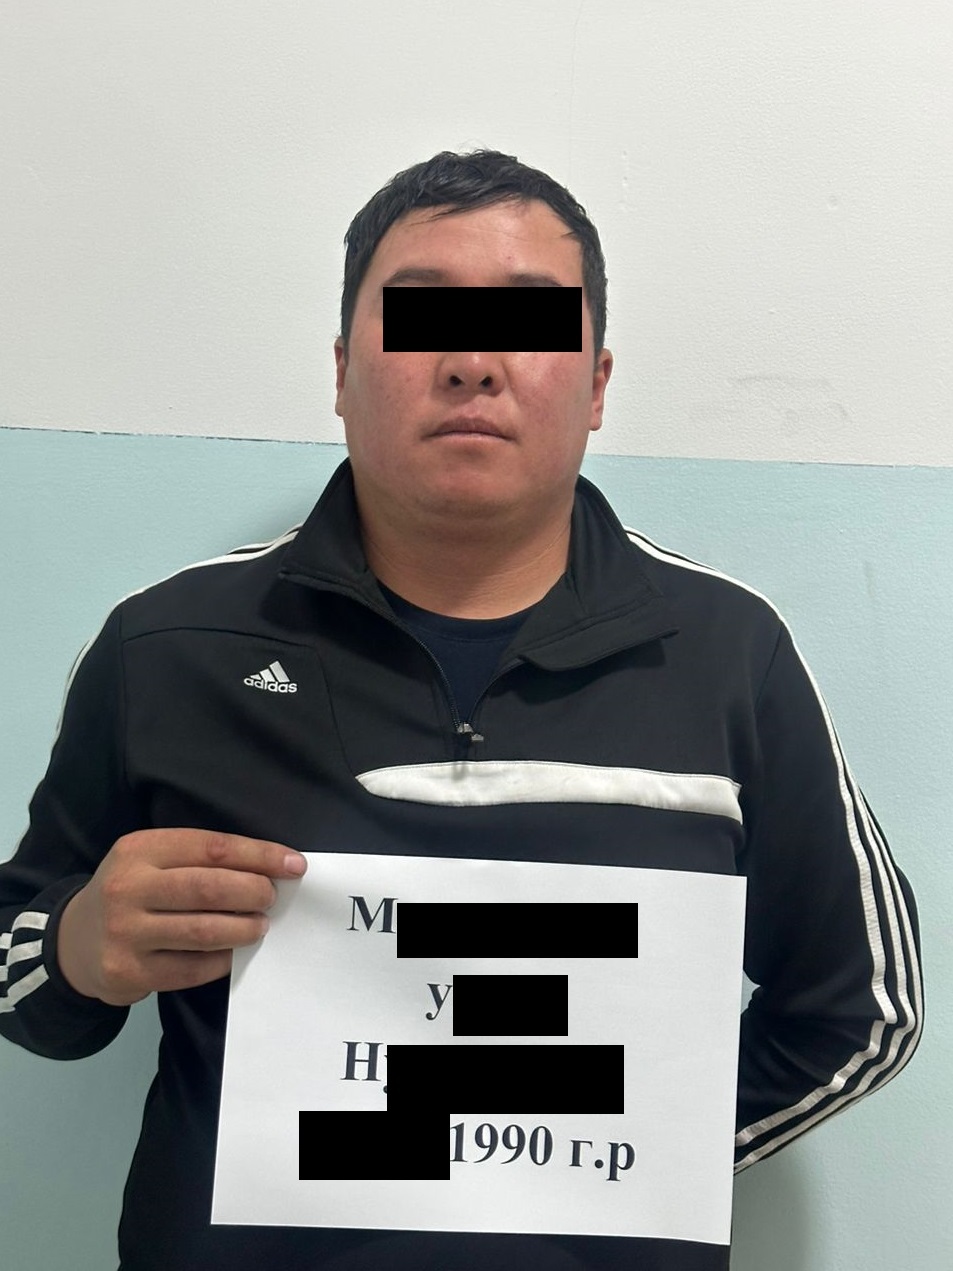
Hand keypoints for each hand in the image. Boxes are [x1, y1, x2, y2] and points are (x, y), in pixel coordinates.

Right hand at [56, 828, 306, 1005]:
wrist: (75, 941)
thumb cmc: (134, 892)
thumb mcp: (152, 860)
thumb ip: (201, 859)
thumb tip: (271, 868)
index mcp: (140, 849)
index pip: (212, 847)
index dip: (259, 855)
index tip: (294, 865)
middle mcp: (128, 887)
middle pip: (209, 888)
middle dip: (253, 892)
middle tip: (272, 898)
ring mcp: (125, 932)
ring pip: (202, 932)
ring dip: (243, 929)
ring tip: (259, 926)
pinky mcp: (128, 972)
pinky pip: (190, 969)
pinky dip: (221, 961)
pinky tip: (232, 953)